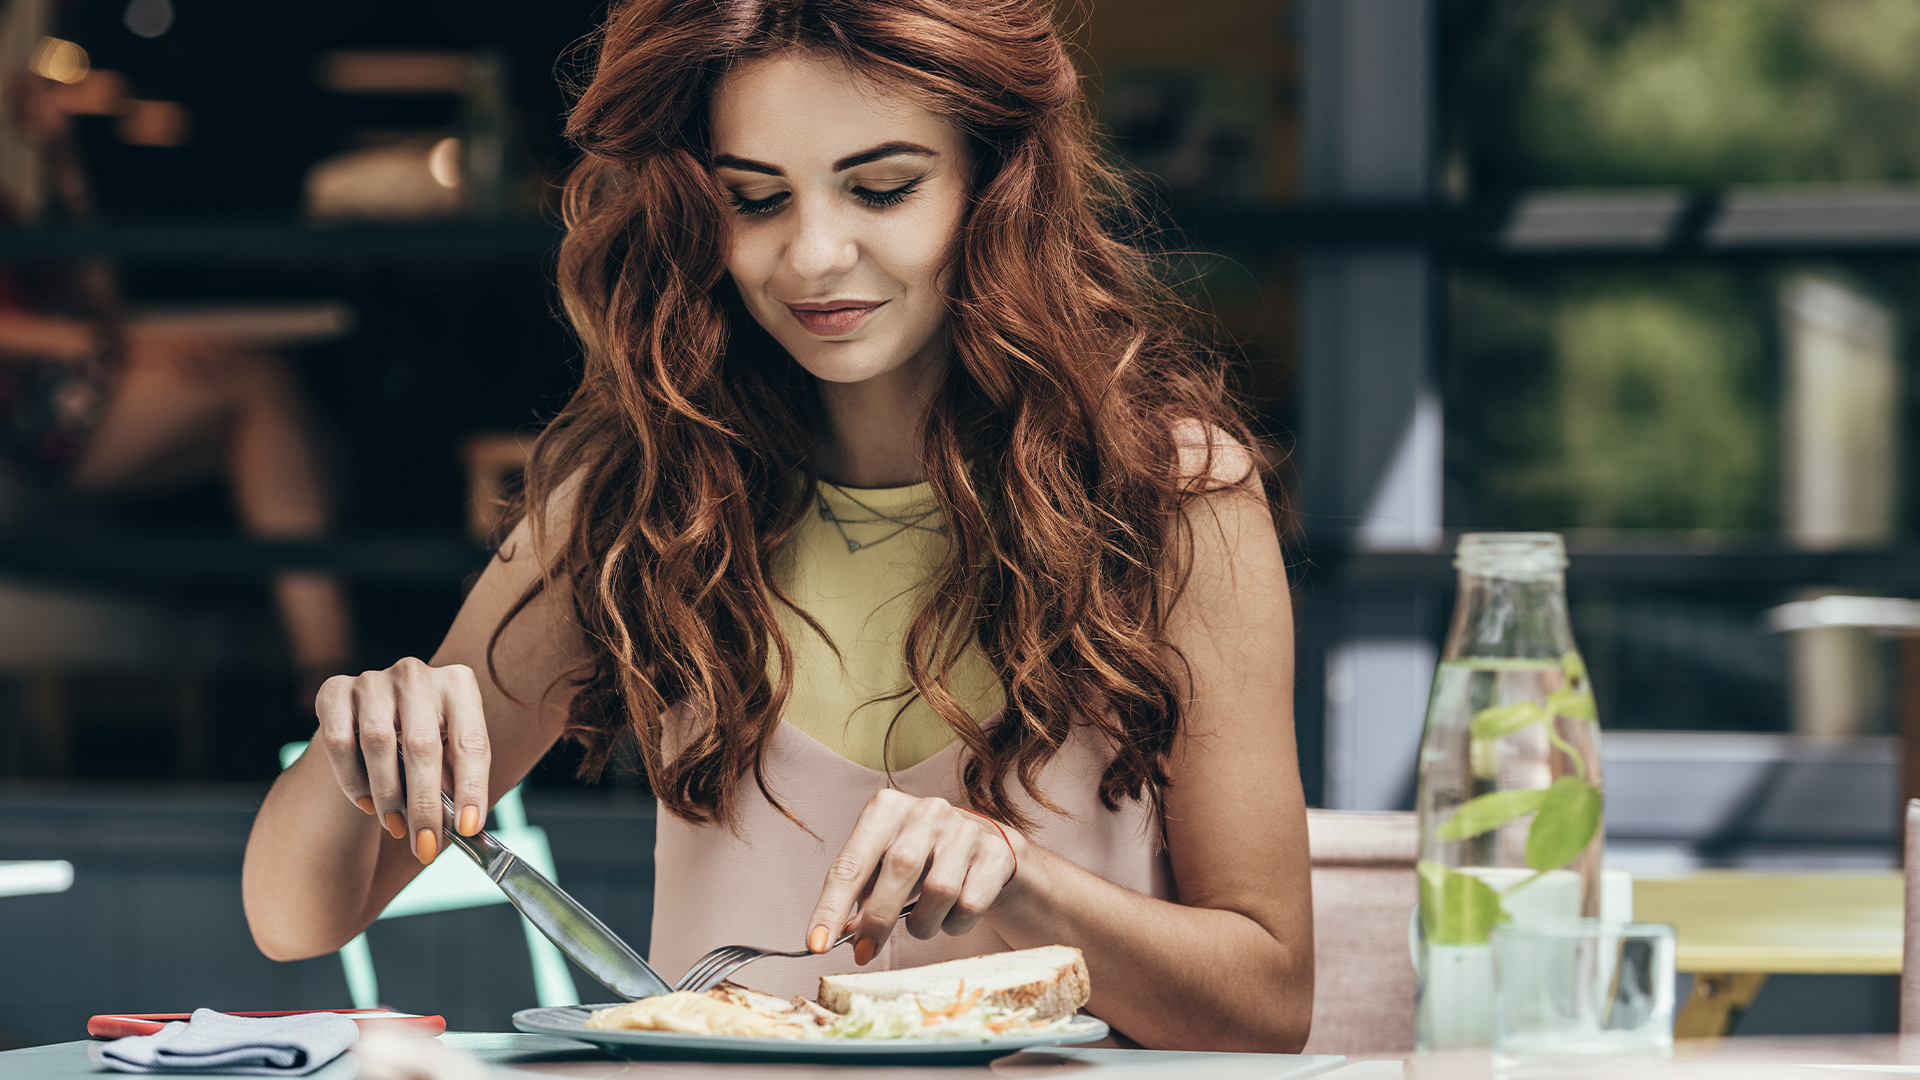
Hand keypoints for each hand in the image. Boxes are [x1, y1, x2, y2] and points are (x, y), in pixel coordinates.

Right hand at [313, 657, 490, 865]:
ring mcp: (374, 680)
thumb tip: (465, 826)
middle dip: (424, 805)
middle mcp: (416, 674)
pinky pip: (339, 741)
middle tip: (424, 846)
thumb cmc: (423, 742)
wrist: (371, 717)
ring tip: (396, 828)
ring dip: (387, 795)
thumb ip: (456, 782)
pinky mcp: (334, 690)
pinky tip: (366, 804)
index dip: (471, 788)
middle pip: (422, 745)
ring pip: (378, 743)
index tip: (468, 828)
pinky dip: (353, 780)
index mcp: (459, 684)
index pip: (471, 742)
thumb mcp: (448, 755)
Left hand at [808, 789, 1023, 964]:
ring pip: (939, 891)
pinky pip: (970, 904)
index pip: (850, 863)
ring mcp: (965, 829)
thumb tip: (837, 936)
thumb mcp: (883, 866)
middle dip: (877, 920)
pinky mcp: (995, 854)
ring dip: (922, 924)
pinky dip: (954, 924)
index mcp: (887, 809)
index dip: (831, 907)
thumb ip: (860, 896)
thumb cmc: (921, 859)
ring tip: (920, 925)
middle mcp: (927, 811)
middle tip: (865, 952)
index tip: (816, 944)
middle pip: (898, 870)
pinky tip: (950, 916)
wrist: (983, 847)